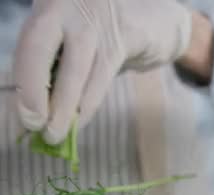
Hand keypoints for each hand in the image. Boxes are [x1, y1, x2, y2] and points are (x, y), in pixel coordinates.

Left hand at [13, 0, 203, 144]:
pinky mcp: (127, 34)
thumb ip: (56, 62)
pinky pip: (104, 75)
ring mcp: (99, 19)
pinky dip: (89, 102)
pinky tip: (81, 118)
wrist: (159, 15)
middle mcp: (70, 6)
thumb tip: (33, 108)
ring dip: (66, 110)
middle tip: (39, 130)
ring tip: (57, 134)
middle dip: (37, 98)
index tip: (26, 117)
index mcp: (51, 4)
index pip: (29, 45)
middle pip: (42, 53)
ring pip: (76, 71)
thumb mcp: (74, 35)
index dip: (25, 84)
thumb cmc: (108, 32)